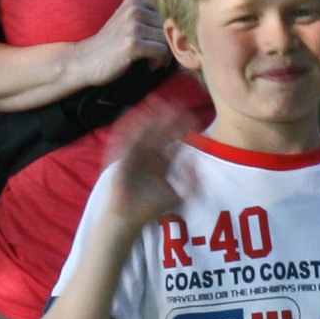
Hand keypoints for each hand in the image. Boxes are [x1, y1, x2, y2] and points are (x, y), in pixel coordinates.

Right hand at [75, 0, 168, 88]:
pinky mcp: (132, 43)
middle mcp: (134, 8)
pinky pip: (162, 51)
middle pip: (170, 26)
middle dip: (167, 43)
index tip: (158, 42)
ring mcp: (133, 24)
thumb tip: (186, 23)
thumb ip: (152, 17)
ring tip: (150, 60)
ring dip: (164, 55)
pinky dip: (158, 62)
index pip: (169, 12)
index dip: (168, 30)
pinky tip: (147, 65)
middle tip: (156, 56)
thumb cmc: (112, 44)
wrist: (86, 60)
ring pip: (168, 40)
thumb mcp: (129, 22)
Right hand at [102, 95, 195, 233]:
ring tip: (153, 102)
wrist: (130, 217)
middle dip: (166, 117)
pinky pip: (123, 139)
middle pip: (159, 131)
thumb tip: (198, 162)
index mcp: (163, 162)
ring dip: (147, 116)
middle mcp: (149, 155)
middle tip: (174, 101)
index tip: (192, 115)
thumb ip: (191, 180)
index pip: (173, 140)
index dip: (182, 128)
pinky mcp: (122, 158)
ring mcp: (135, 155)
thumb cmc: (152, 208)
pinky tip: (131, 113)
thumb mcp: (178, 194)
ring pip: (143, 131)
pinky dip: (126, 126)